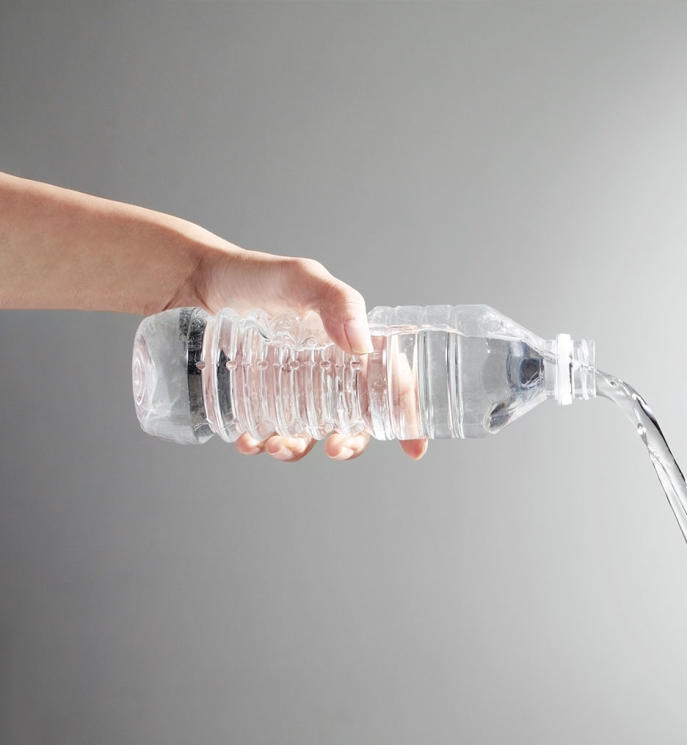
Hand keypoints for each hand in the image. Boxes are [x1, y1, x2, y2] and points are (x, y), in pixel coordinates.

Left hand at [169, 245, 428, 462]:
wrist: (194, 281)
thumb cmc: (255, 275)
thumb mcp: (301, 278)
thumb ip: (336, 301)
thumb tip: (361, 345)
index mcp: (351, 346)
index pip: (391, 384)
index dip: (408, 418)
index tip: (414, 448)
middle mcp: (327, 372)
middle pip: (355, 421)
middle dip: (351, 444)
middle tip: (336, 448)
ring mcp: (292, 390)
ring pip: (310, 434)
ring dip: (300, 450)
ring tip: (277, 445)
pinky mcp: (257, 400)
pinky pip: (267, 433)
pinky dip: (260, 445)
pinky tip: (248, 441)